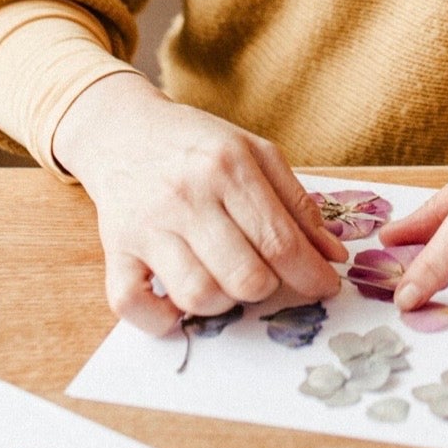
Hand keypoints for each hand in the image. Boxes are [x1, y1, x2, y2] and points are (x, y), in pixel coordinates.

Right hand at [52, 72, 346, 334]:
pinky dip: (161, 318)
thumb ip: (296, 203)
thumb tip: (332, 255)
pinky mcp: (115, 249)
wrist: (124, 129)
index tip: (326, 287)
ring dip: (222, 303)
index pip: (280, 239)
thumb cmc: (198, 145)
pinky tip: (178, 301)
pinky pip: (133, 305)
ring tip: (224, 279)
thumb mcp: (254, 153)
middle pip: (245, 276)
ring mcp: (148, 225)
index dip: (311, 273)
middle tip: (265, 275)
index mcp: (228, 166)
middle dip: (267, 288)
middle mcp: (187, 196)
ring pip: (198, 296)